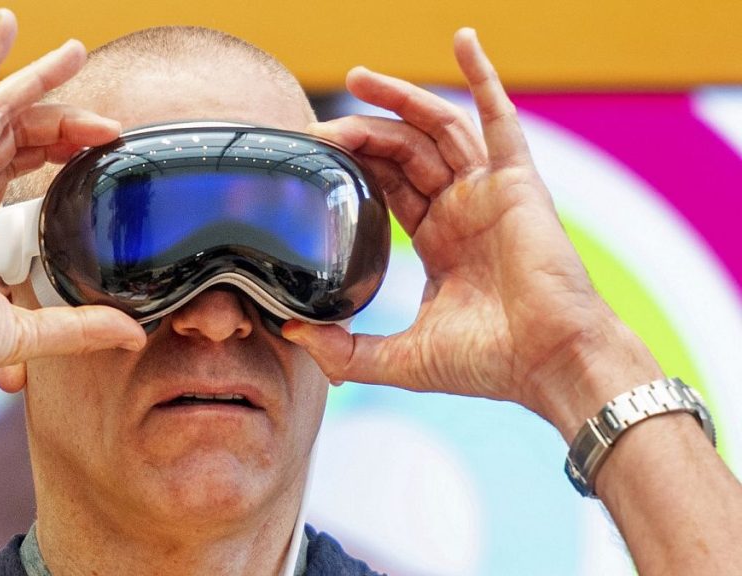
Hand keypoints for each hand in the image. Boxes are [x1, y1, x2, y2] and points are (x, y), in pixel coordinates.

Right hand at [0, 9, 145, 386]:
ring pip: (1, 109)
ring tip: (75, 53)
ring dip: (39, 80)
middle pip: (19, 133)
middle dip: (64, 116)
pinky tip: (6, 26)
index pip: (21, 165)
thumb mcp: (28, 326)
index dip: (61, 149)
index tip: (103, 146)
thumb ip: (81, 325)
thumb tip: (132, 334)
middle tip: (106, 118)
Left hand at [283, 29, 660, 433]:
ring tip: (358, 79)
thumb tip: (293, 334)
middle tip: (318, 128)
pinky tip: (462, 41)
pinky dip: (484, 76)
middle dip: (362, 134)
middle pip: (404, 153)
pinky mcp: (517, 182)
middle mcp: (462, 210)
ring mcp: (489, 192)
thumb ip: (346, 350)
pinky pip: (500, 118)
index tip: (314, 155)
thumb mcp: (402, 358)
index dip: (353, 167)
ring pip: (438, 129)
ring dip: (400, 100)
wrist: (551, 363)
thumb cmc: (490, 363)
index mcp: (438, 241)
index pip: (387, 187)